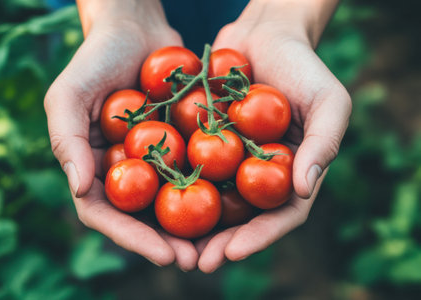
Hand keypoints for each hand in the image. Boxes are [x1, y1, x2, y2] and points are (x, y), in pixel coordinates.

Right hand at [44, 0, 197, 270]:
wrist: (136, 28)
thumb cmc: (97, 57)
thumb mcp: (70, 93)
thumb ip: (67, 140)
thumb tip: (80, 188)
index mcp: (92, 166)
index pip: (105, 214)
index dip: (132, 239)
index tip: (165, 255)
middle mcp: (121, 169)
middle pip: (141, 217)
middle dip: (166, 242)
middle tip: (197, 260)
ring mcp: (151, 157)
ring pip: (170, 200)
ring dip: (192, 226)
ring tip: (220, 244)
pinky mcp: (177, 142)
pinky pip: (193, 169)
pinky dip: (209, 187)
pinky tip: (234, 203)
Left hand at [196, 0, 350, 272]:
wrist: (266, 36)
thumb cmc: (304, 67)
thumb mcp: (328, 101)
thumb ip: (322, 144)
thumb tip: (305, 190)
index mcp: (292, 174)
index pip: (280, 216)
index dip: (258, 237)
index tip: (232, 251)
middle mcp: (260, 173)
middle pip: (242, 217)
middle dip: (221, 242)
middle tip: (197, 262)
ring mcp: (233, 159)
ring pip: (213, 199)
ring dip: (194, 225)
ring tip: (172, 245)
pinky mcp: (207, 141)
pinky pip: (191, 165)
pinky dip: (174, 183)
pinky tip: (153, 198)